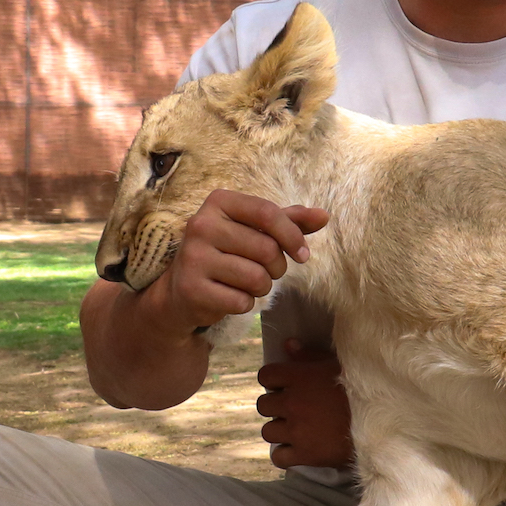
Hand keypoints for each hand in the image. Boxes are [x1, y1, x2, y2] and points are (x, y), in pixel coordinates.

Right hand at [142, 190, 328, 336]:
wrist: (180, 290)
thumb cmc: (225, 253)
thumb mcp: (253, 230)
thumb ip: (288, 221)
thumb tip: (324, 216)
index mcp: (218, 202)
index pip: (267, 213)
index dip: (292, 236)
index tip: (303, 254)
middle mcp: (201, 225)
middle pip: (266, 248)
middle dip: (277, 267)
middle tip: (267, 272)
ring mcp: (193, 258)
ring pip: (256, 277)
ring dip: (262, 287)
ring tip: (248, 284)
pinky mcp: (192, 289)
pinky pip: (241, 300)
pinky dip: (245, 303)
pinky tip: (230, 297)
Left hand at [257, 339, 352, 468]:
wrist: (383, 421)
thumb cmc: (364, 388)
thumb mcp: (339, 364)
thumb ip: (310, 355)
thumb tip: (288, 345)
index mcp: (299, 377)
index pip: (266, 376)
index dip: (274, 381)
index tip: (285, 386)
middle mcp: (292, 402)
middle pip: (263, 405)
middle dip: (276, 407)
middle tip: (293, 410)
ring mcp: (296, 430)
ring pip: (268, 431)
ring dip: (280, 430)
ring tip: (296, 430)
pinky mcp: (305, 454)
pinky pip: (279, 457)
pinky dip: (285, 454)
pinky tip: (296, 450)